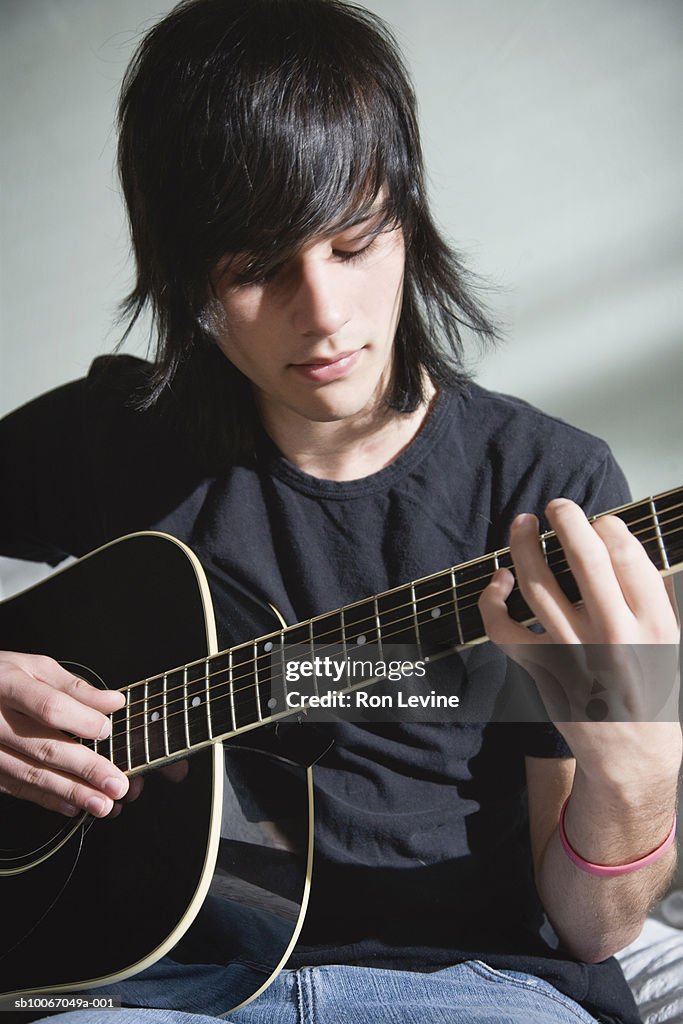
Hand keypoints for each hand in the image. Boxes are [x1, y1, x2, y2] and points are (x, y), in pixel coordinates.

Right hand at [0, 651, 128, 817]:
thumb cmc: (3, 678)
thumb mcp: (35, 668)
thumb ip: (74, 687)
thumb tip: (113, 702)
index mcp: (10, 686)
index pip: (49, 707)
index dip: (80, 720)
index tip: (106, 730)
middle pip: (44, 747)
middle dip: (85, 769)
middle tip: (116, 784)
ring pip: (32, 774)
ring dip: (71, 792)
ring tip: (102, 804)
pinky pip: (17, 787)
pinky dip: (48, 799)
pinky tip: (73, 805)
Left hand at [479, 499, 681, 785]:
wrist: (631, 757)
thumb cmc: (652, 694)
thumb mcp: (670, 642)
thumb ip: (651, 596)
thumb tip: (626, 546)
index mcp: (653, 624)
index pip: (626, 556)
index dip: (606, 527)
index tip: (599, 521)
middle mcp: (612, 635)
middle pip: (583, 559)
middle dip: (566, 520)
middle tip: (557, 504)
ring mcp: (572, 652)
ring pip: (537, 585)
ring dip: (523, 545)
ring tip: (522, 523)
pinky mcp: (540, 668)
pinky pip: (503, 628)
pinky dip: (492, 601)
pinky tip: (500, 580)